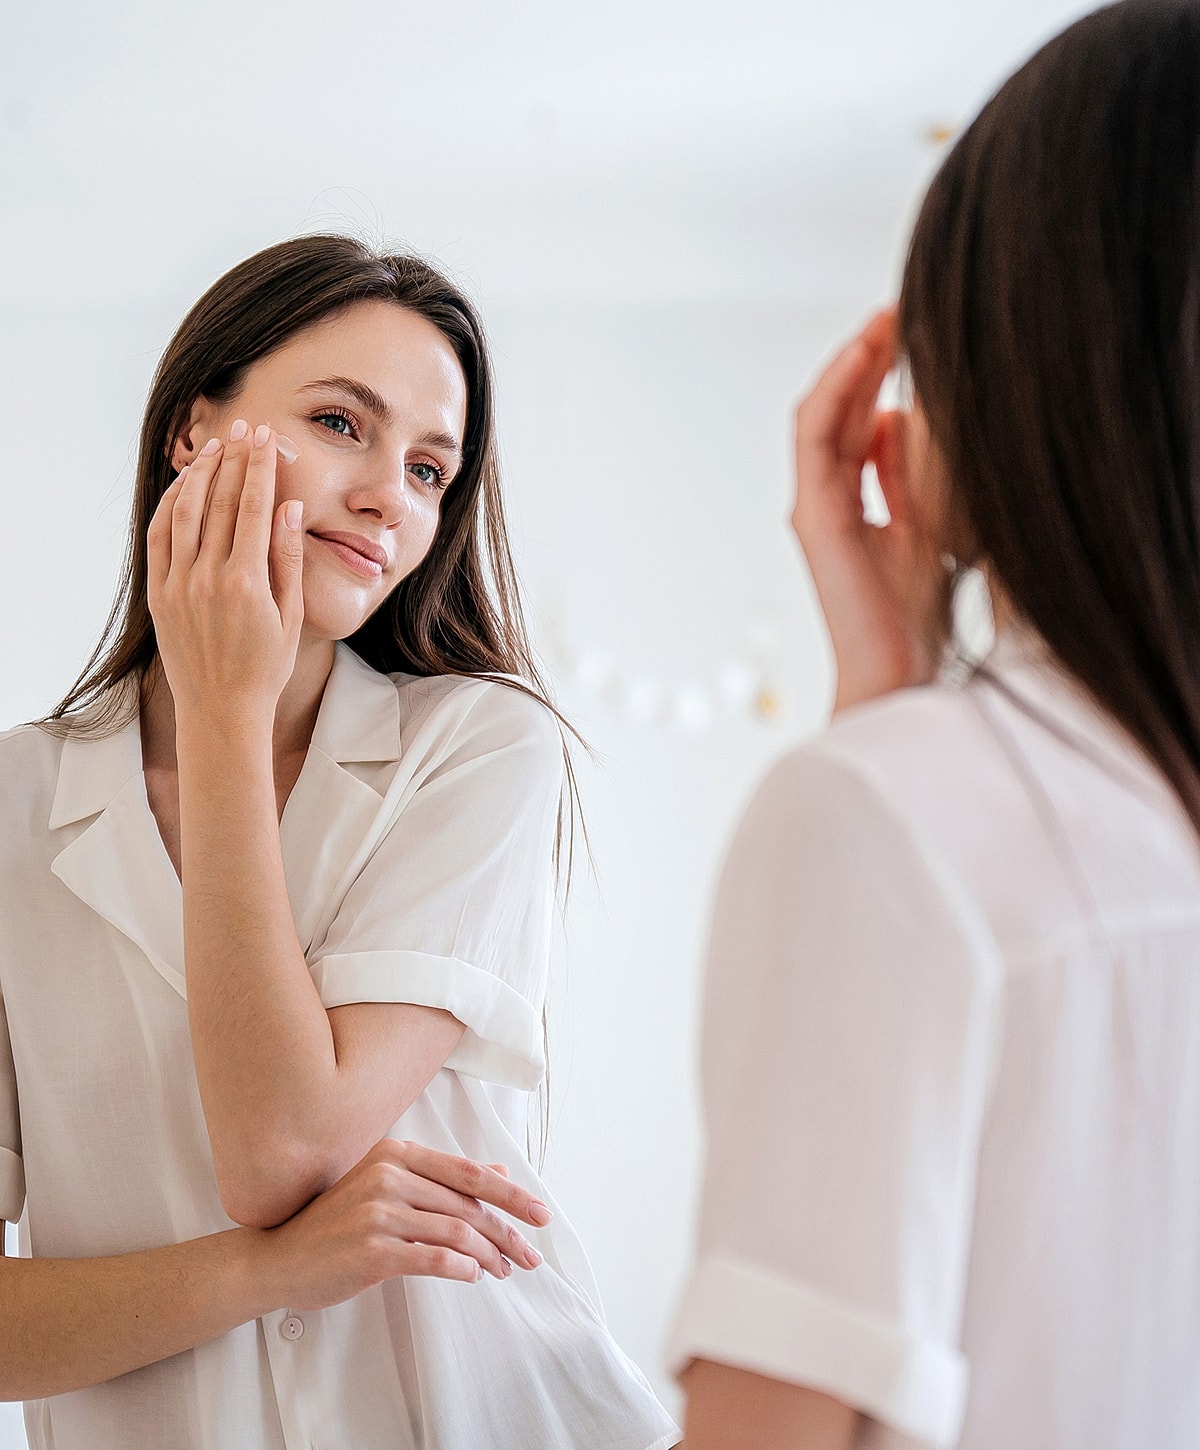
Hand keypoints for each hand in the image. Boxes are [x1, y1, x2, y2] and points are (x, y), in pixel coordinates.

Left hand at [146, 420, 304, 721]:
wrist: (221, 709)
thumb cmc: (265, 666)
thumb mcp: (291, 616)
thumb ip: (289, 559)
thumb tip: (288, 509)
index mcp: (246, 581)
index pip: (252, 506)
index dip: (259, 466)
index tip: (265, 437)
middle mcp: (207, 577)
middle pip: (219, 500)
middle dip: (233, 458)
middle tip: (244, 427)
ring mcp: (178, 584)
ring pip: (184, 511)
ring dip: (200, 473)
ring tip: (215, 446)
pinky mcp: (159, 593)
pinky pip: (160, 536)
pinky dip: (170, 505)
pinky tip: (184, 486)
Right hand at [259, 1138, 551, 1309]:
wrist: (279, 1257)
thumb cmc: (337, 1223)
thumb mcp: (388, 1188)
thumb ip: (442, 1180)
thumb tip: (500, 1176)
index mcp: (396, 1154)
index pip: (469, 1173)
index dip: (511, 1196)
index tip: (540, 1215)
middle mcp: (389, 1175)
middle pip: (469, 1205)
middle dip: (507, 1232)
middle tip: (531, 1255)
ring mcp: (380, 1211)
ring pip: (457, 1232)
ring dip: (489, 1255)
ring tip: (503, 1271)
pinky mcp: (373, 1249)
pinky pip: (434, 1258)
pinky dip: (462, 1268)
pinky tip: (474, 1277)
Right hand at [791, 309, 951, 713]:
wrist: (899, 670)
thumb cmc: (918, 613)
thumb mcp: (930, 522)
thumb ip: (914, 473)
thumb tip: (905, 418)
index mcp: (856, 502)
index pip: (863, 420)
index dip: (884, 373)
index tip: (916, 329)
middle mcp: (828, 500)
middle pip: (843, 410)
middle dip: (871, 356)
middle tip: (903, 308)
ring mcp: (816, 506)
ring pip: (824, 414)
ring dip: (852, 364)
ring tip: (885, 322)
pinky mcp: (815, 514)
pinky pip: (816, 437)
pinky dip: (837, 392)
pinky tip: (865, 356)